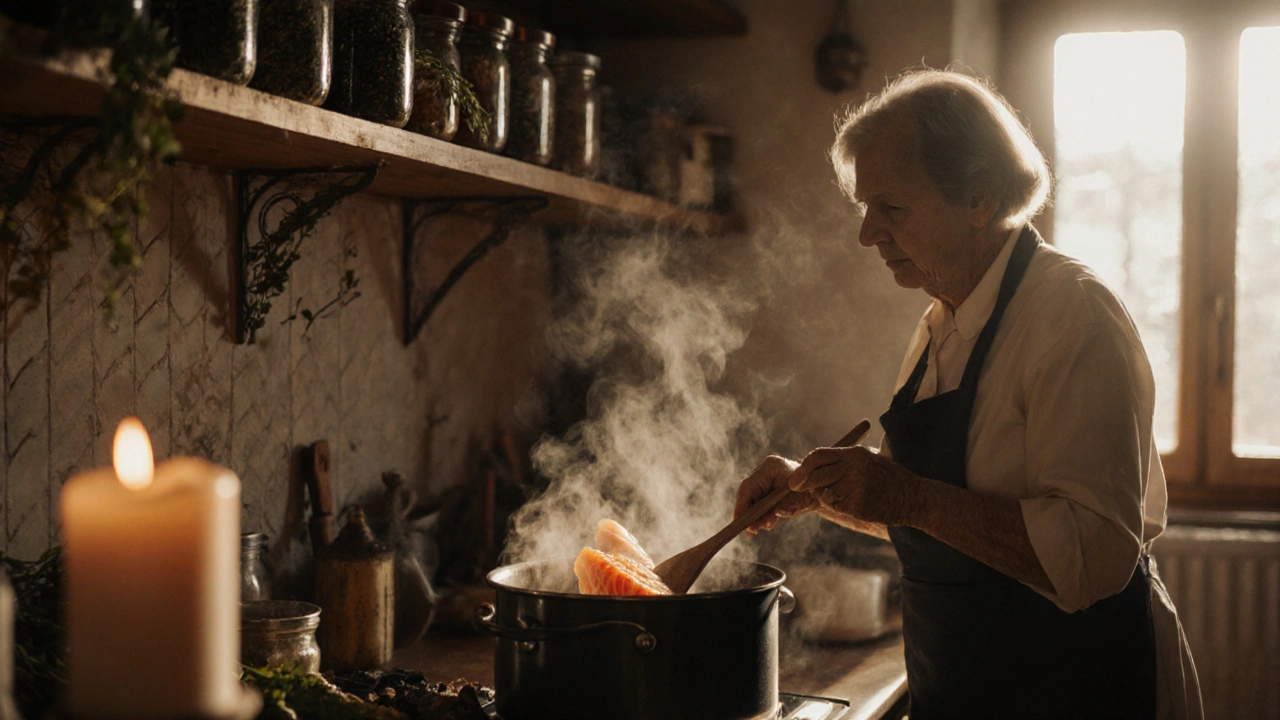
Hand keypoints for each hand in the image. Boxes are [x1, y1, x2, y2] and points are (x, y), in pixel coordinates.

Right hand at [733, 455, 811, 533]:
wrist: (819, 488)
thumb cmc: (809, 490)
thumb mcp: (796, 501)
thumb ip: (781, 509)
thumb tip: (764, 522)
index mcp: (770, 467)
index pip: (749, 486)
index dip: (742, 504)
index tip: (739, 520)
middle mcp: (764, 472)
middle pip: (747, 493)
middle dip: (746, 513)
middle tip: (748, 530)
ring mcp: (763, 479)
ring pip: (751, 499)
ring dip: (751, 516)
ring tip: (753, 531)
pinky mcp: (765, 489)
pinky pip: (756, 502)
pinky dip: (757, 514)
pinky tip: (757, 525)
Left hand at [789, 446, 921, 526]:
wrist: (915, 497)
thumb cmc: (890, 479)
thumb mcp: (868, 460)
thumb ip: (844, 460)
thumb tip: (813, 465)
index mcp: (855, 454)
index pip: (818, 456)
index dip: (803, 467)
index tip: (795, 478)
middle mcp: (854, 468)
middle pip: (816, 475)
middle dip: (804, 483)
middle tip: (796, 488)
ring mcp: (857, 487)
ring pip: (825, 493)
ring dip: (828, 497)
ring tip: (846, 496)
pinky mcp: (860, 505)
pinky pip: (836, 507)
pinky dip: (840, 508)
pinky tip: (855, 504)